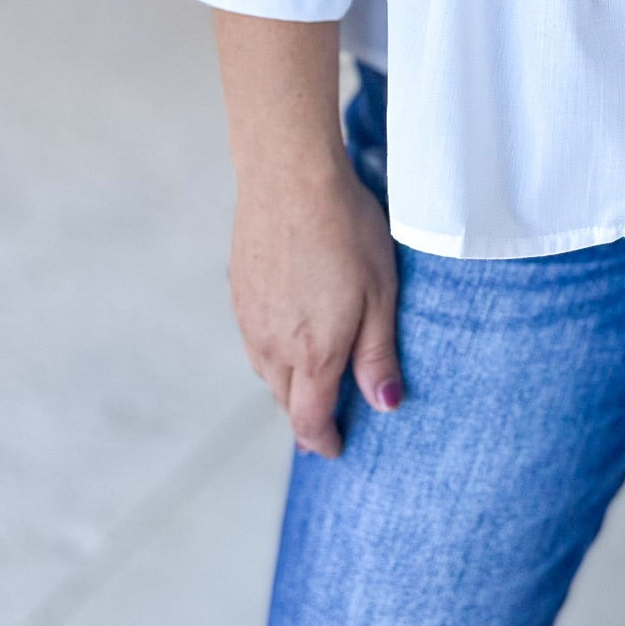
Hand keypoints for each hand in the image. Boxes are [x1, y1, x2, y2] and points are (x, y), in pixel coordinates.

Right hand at [228, 153, 401, 458]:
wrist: (290, 178)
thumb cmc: (346, 230)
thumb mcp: (380, 293)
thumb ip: (378, 354)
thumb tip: (384, 405)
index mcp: (312, 352)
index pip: (310, 418)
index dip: (323, 439)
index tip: (335, 447)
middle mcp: (273, 345)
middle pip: (286, 399)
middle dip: (307, 414)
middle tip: (329, 418)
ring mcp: (250, 318)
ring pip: (267, 371)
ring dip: (289, 383)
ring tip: (312, 378)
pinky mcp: (240, 291)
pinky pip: (255, 338)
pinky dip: (273, 350)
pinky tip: (289, 330)